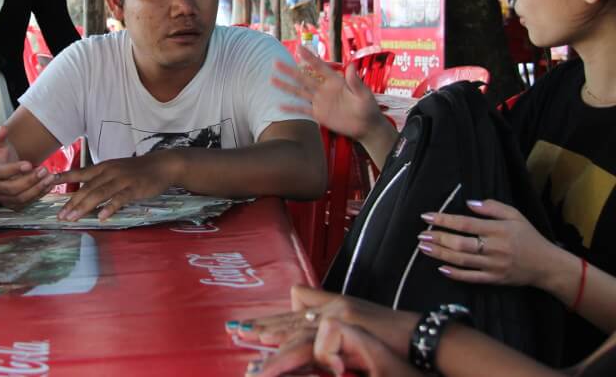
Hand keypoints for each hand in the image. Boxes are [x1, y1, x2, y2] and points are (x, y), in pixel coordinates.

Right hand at [0, 125, 55, 210]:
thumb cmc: (1, 158)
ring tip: (50, 177)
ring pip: (21, 198)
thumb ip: (0, 137)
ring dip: (38, 188)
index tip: (29, 164)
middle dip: (30, 180)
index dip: (13, 169)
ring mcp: (4, 198)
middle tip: (44, 170)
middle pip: (12, 188)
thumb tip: (2, 129)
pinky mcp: (14, 205)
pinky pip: (28, 203)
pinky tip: (50, 184)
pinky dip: (40, 194)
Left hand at [55, 150, 178, 220]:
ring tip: (73, 218)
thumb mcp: (115, 170)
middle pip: (87, 188)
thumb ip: (100, 179)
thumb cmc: (136, 170)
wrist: (161, 165)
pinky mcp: (134, 188)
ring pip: (99, 194)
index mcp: (103, 167)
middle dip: (72, 202)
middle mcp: (109, 172)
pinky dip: (109, 208)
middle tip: (60, 216)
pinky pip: (119, 199)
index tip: (48, 182)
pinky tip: (101, 217)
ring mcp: (121, 180)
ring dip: (84, 207)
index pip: (80, 173)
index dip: (64, 177)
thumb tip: (83, 193)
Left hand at [228, 285, 415, 355]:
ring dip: (271, 334)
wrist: (421, 336)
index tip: (250, 327)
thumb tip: (312, 329)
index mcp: (335, 306)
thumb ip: (335, 325)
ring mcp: (340, 314)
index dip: (273, 320)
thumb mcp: (361, 327)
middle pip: (291, 316)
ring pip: (297, 327)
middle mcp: (334, 306)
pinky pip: (312, 339)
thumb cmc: (395, 337)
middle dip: (262, 324)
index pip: (296, 313)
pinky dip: (291, 346)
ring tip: (246, 337)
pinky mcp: (347, 325)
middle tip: (235, 328)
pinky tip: (273, 349)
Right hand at [272, 47, 384, 143]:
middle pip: (304, 77)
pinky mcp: (318, 114)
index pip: (319, 67)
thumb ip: (355, 82)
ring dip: (286, 86)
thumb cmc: (367, 108)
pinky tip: (279, 106)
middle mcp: (324, 89)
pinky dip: (291, 108)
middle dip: (290, 70)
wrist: (366, 126)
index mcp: (335, 81)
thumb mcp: (363, 94)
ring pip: (300, 91)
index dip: (309, 57)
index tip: (298, 47)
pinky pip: (302, 110)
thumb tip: (351, 66)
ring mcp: (320, 101)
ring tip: (272, 79)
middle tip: (276, 62)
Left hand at [417, 199, 556, 286]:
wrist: (547, 265)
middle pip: (460, 243)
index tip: (426, 217)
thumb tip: (468, 203)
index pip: (465, 224)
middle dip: (438, 239)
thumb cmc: (529, 237)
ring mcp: (494, 266)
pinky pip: (472, 278)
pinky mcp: (495, 279)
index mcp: (498, 230)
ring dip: (440, 254)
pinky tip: (441, 268)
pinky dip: (455, 274)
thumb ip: (492, 207)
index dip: (444, 220)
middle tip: (421, 235)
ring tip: (424, 248)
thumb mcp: (515, 215)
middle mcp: (495, 248)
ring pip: (462, 260)